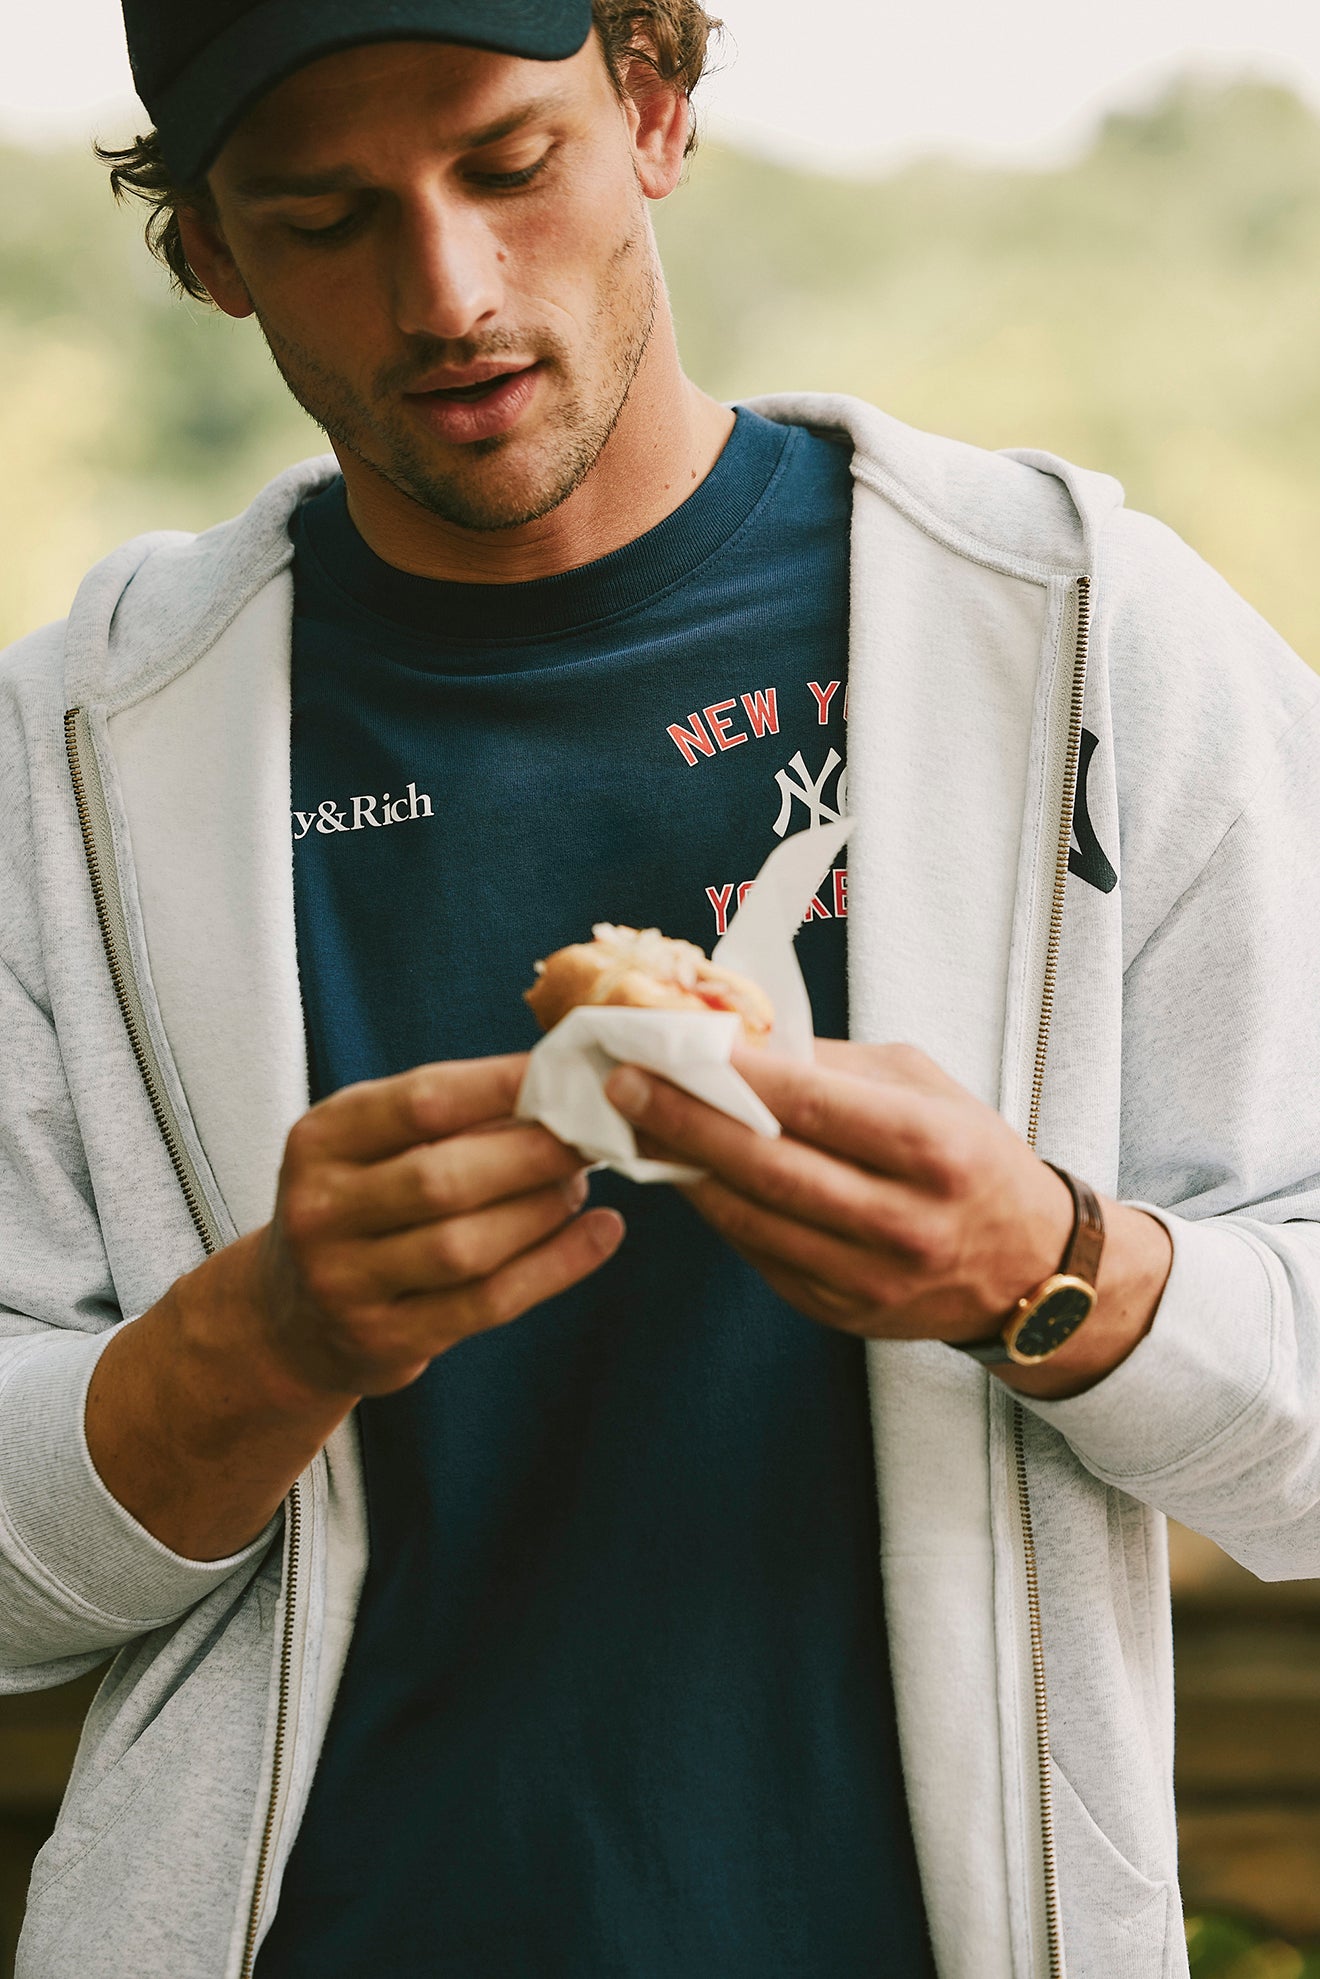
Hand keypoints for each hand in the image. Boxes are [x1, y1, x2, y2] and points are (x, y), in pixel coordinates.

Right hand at [254, 1054, 624, 1397]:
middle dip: (535, 1153)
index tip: (569, 1072)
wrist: (294, 1319)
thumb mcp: (371, 1147)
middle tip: (593, 1135)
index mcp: (320, 1140)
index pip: (421, 1101)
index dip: (504, 1084)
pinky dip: (557, 1266)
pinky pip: (487, 1302)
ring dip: (544, 1210)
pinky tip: (602, 1234)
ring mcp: (346, 1283)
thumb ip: (450, 1118)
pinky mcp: (384, 1340)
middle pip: (445, 1178)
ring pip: (467, 1246)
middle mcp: (320, 1210)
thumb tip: (562, 1088)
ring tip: (581, 1184)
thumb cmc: (360, 1206)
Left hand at [605, 1040, 1170, 1398]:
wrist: (1032, 1268)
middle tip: (623, 1087)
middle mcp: (904, 1221)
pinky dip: (718, 1213)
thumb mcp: (926, 1087)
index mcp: (932, 1149)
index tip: (668, 1047)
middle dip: (683, 1123)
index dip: (730, 1076)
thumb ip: (834, 1066)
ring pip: (751, 1219)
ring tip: (637, 1129)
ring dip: (683, 1172)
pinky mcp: (844, 1314)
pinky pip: (761, 1256)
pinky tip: (687, 1177)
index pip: (810, 1104)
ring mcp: (871, 1279)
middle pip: (767, 1167)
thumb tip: (738, 1041)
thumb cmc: (971, 1156)